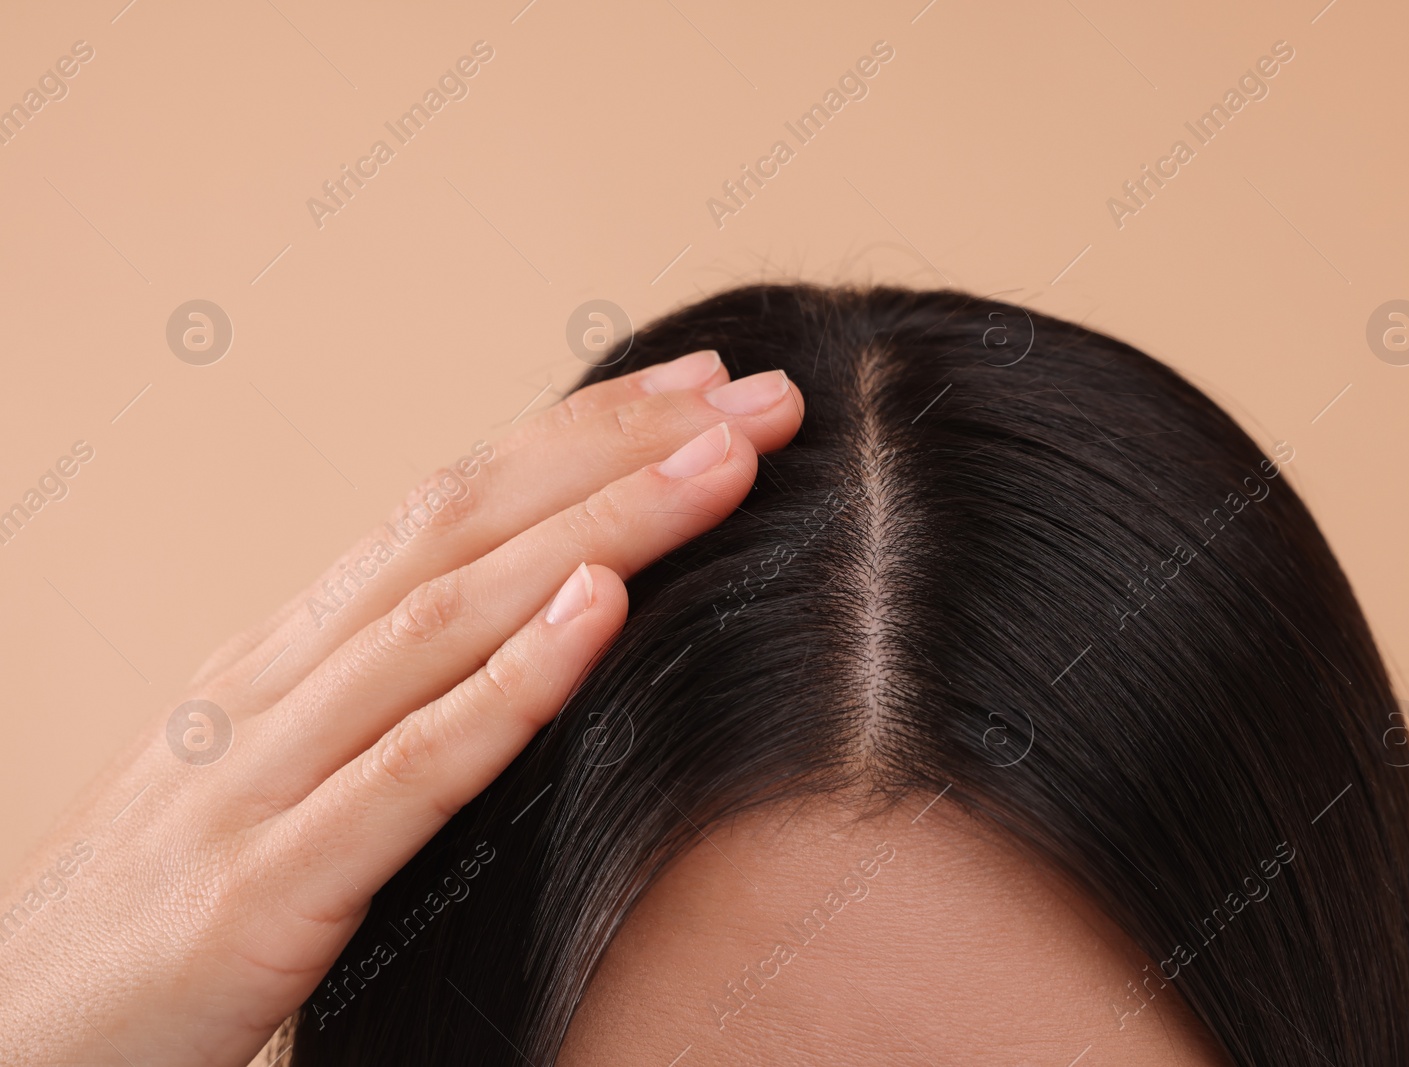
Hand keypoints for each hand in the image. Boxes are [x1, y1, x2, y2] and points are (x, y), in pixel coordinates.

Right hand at [0, 349, 802, 1066]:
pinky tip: (601, 611)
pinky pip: (408, 766)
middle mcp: (275, 680)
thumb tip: (531, 629)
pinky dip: (512, 681)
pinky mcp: (266, 885)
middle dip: (623, 449)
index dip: (583, 434)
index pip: (452, 502)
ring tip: (723, 467)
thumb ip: (382, 699)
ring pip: (449, 615)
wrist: (8, 1041)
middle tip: (762, 397)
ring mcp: (265, 773)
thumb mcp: (276, 771)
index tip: (702, 390)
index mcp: (286, 651)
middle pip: (466, 524)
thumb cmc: (166, 906)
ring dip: (602, 530)